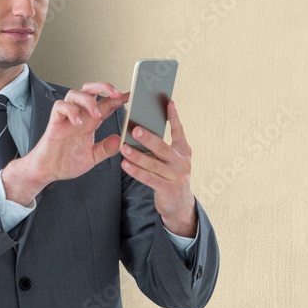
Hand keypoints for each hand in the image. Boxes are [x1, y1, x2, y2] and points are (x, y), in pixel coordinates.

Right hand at [2, 82, 128, 204]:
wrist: (47, 172)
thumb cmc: (66, 162)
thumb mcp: (92, 157)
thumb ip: (106, 149)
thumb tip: (120, 139)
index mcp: (89, 123)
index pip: (105, 104)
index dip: (117, 99)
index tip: (129, 95)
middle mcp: (79, 117)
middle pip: (89, 90)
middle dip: (103, 87)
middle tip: (116, 94)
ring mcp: (66, 118)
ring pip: (75, 94)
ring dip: (88, 100)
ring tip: (97, 114)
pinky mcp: (54, 123)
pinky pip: (60, 107)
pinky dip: (70, 111)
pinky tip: (77, 122)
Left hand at [120, 100, 196, 236]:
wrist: (180, 205)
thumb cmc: (171, 176)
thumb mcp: (173, 159)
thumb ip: (163, 146)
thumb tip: (143, 130)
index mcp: (183, 151)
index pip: (179, 131)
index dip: (174, 117)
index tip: (168, 102)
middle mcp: (182, 162)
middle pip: (163, 148)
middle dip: (148, 138)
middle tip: (134, 128)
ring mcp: (176, 176)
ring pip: (153, 164)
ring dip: (137, 155)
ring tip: (123, 147)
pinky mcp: (168, 189)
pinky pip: (149, 178)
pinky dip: (136, 171)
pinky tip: (125, 165)